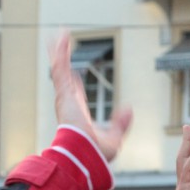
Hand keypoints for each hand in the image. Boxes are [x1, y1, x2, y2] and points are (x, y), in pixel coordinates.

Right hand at [50, 32, 132, 161]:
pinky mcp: (64, 92)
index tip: (73, 76)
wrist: (85, 156)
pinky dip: (62, 51)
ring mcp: (65, 97)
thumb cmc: (96, 153)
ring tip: (61, 33)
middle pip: (64, 77)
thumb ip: (121, 123)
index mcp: (78, 115)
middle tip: (60, 49)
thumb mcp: (114, 137)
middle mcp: (69, 105)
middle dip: (62, 62)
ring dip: (61, 51)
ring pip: (61, 68)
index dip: (74, 85)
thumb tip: (129, 109)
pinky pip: (61, 66)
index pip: (74, 96)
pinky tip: (63, 35)